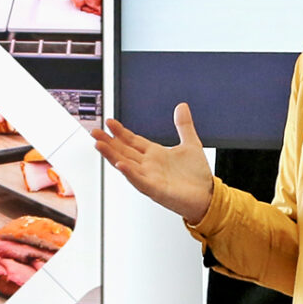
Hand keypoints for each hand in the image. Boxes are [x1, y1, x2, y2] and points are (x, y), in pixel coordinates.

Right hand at [93, 103, 214, 225]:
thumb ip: (184, 125)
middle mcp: (149, 165)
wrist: (208, 196)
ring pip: (126, 164)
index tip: (109, 122)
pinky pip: (139, 180)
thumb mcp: (191, 144)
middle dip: (109, 141)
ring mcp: (150, 177)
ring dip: (112, 155)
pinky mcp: (156, 189)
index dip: (120, 131)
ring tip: (99, 145)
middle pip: (124, 151)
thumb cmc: (197, 176)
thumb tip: (182, 107)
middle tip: (94, 132)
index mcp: (156, 154)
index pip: (133, 140)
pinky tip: (121, 164)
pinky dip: (130, 173)